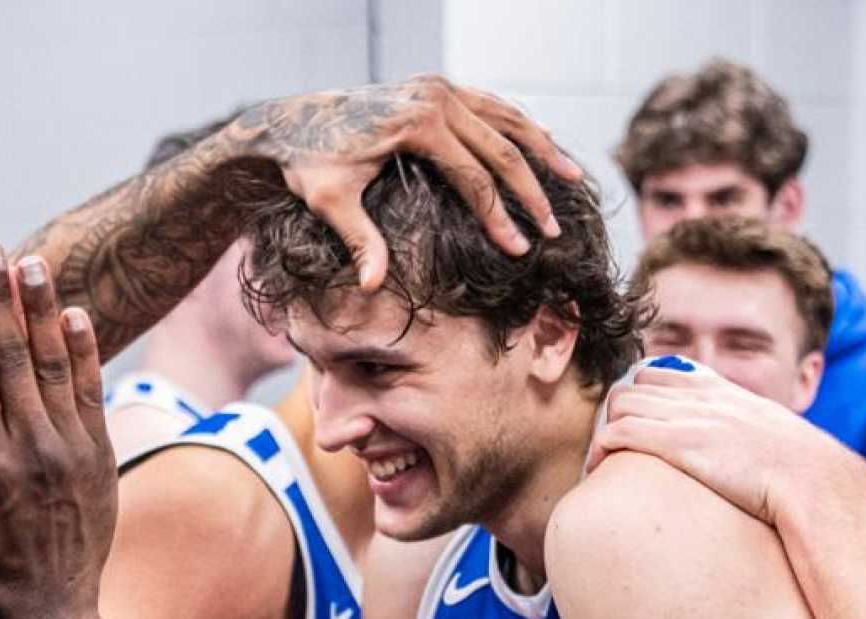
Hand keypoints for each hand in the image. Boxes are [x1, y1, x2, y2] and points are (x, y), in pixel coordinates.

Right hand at [0, 241, 117, 618]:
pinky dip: (85, 352)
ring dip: (43, 311)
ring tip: (34, 263)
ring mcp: (70, 448)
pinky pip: (91, 392)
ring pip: (55, 365)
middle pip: (13, 355)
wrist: (49, 611)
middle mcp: (30, 446)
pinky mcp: (99, 455)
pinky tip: (77, 315)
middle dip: (2, 298)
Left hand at [231, 75, 582, 289]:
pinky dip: (519, 125)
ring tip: (572, 176)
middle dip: (531, 191)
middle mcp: (434, 97)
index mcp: (416, 124)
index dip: (500, 217)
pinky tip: (542, 142)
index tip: (521, 249)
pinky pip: (490, 105)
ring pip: (506, 119)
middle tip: (553, 229)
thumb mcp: (329, 201)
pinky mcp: (437, 86)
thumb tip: (371, 285)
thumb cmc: (310, 163)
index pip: (475, 177)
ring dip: (541, 149)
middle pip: (501, 148)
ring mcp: (438, 87)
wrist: (293, 119)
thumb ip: (358, 240)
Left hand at [589, 363, 837, 527]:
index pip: (666, 372)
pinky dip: (600, 449)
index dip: (644, 394)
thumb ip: (758, 441)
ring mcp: (690, 418)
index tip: (638, 422)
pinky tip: (596, 470)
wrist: (816, 482)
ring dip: (605, 430)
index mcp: (726, 394)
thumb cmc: (805, 476)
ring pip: (621, 404)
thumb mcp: (778, 444)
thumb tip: (762, 466)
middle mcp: (704, 399)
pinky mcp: (679, 444)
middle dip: (617, 412)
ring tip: (600, 461)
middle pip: (636, 384)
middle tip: (611, 447)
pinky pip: (619, 434)